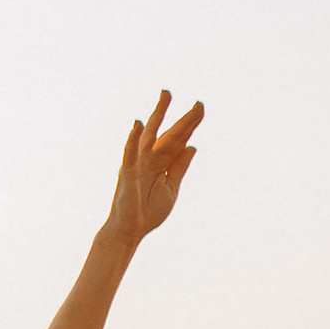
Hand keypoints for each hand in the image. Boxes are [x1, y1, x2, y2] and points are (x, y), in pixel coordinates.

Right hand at [107, 90, 201, 244]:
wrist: (130, 230)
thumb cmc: (147, 211)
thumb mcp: (171, 188)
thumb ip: (179, 167)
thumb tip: (192, 146)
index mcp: (161, 163)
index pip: (178, 140)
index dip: (190, 125)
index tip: (201, 109)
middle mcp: (150, 159)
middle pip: (169, 134)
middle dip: (182, 118)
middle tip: (198, 102)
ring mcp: (139, 164)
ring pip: (151, 137)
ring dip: (158, 116)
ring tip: (166, 98)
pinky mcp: (128, 174)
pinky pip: (131, 154)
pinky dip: (133, 139)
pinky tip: (139, 124)